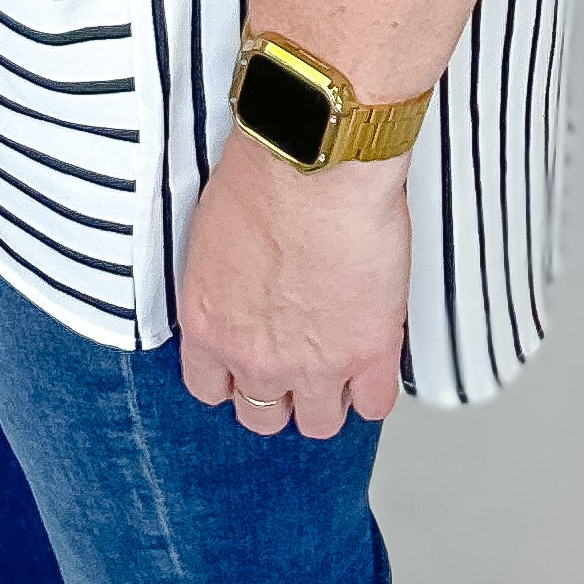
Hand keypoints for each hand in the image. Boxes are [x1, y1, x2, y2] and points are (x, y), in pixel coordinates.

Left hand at [175, 129, 410, 438]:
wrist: (317, 161)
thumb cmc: (265, 172)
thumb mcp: (213, 230)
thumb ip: (223, 278)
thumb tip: (237, 283)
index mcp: (209, 323)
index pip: (208, 388)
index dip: (230, 378)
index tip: (243, 367)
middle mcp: (255, 356)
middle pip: (261, 415)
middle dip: (277, 394)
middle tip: (292, 366)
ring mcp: (314, 364)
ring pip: (319, 423)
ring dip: (327, 399)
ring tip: (335, 370)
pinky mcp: (367, 354)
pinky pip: (374, 405)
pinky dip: (374, 390)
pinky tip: (372, 366)